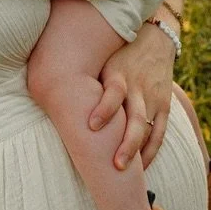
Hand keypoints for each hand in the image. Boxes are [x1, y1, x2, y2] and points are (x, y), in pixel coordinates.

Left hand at [93, 20, 176, 169]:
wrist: (155, 35)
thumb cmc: (118, 51)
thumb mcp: (100, 57)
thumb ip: (81, 76)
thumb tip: (46, 93)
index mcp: (119, 75)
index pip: (114, 93)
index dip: (104, 109)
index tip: (92, 125)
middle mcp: (138, 88)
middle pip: (136, 119)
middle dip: (127, 144)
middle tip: (116, 165)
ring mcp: (154, 98)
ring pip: (150, 130)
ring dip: (140, 153)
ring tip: (130, 174)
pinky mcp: (164, 104)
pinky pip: (160, 131)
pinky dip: (152, 150)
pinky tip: (141, 167)